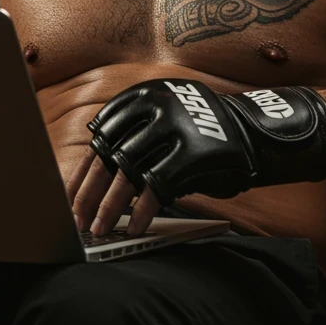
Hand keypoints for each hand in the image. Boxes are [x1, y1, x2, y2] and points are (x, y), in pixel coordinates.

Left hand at [79, 79, 325, 230]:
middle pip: (109, 155)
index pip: (100, 138)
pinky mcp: (192, 152)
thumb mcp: (163, 124)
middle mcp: (155, 106)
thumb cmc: (200, 136)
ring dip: (110, 207)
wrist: (256, 133)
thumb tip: (89, 182)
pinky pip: (156, 187)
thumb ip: (131, 141)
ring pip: (127, 173)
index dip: (83, 172)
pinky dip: (142, 211)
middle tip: (79, 220)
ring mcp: (174, 127)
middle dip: (90, 193)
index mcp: (142, 95)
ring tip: (101, 229)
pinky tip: (135, 228)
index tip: (70, 198)